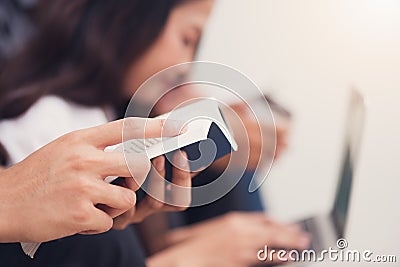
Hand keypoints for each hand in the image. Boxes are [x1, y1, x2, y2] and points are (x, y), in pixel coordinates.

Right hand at [0, 118, 182, 242]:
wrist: (3, 203)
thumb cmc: (38, 175)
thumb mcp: (64, 148)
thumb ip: (95, 145)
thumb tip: (131, 145)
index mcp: (80, 140)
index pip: (126, 129)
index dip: (155, 128)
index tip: (177, 127)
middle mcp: (84, 160)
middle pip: (137, 165)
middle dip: (140, 178)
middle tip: (129, 182)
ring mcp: (82, 187)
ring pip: (127, 197)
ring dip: (116, 205)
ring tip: (93, 204)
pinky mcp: (79, 214)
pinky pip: (109, 221)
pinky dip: (98, 223)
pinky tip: (78, 217)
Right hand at [148, 212, 310, 266]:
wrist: (186, 257)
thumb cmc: (199, 244)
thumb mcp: (218, 228)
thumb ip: (238, 227)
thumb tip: (254, 228)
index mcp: (234, 219)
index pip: (264, 219)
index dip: (279, 223)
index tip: (290, 227)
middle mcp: (241, 229)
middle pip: (272, 229)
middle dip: (289, 232)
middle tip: (304, 236)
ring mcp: (241, 244)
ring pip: (272, 241)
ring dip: (290, 243)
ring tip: (303, 245)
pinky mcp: (240, 259)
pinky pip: (264, 257)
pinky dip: (278, 256)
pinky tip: (289, 257)